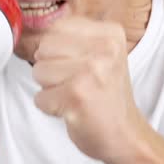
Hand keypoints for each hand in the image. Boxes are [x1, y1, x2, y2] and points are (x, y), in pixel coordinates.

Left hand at [31, 17, 146, 163]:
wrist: (125, 136)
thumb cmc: (107, 98)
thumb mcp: (102, 56)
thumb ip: (75, 39)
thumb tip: (37, 34)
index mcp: (110, 34)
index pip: (57, 28)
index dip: (57, 50)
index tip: (77, 66)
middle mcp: (104, 49)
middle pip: (44, 47)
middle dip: (51, 69)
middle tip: (76, 84)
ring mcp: (91, 72)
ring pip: (39, 71)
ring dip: (50, 89)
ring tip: (74, 96)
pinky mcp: (77, 96)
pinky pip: (40, 97)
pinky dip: (50, 108)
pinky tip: (72, 109)